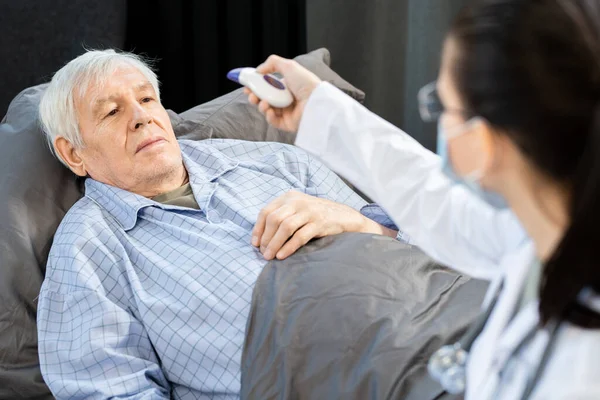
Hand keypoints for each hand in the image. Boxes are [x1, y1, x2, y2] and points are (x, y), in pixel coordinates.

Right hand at [244, 55, 321, 131]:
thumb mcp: (288, 66)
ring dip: (261, 105)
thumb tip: (258, 70)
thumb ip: (272, 63)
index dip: (256, 86)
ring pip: (267, 110)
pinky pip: (273, 121)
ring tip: (263, 102)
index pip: (267, 87)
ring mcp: (287, 112)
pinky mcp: (288, 124)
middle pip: (264, 99)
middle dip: (255, 96)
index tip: (246, 85)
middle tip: (250, 94)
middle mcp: (286, 99)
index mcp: (287, 86)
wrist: (316, 101)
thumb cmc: (306, 83)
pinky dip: (268, 116)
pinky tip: (269, 110)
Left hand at [252, 191, 395, 259]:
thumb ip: (282, 216)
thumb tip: (261, 237)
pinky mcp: (320, 222)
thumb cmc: (317, 217)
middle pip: (274, 219)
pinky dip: (288, 247)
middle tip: (263, 253)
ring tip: (269, 257)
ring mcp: (310, 211)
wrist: (345, 217)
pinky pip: (300, 236)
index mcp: (290, 197)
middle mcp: (298, 201)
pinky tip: (282, 256)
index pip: (266, 211)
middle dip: (266, 238)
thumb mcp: (298, 210)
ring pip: (285, 227)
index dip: (258, 229)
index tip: (255, 243)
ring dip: (274, 243)